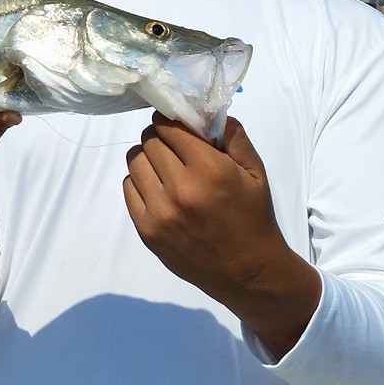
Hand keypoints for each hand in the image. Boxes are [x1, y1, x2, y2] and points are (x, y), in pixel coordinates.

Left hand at [123, 113, 320, 358]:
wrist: (249, 273)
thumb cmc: (253, 217)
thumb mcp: (255, 172)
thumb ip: (233, 136)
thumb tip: (205, 111)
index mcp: (209, 170)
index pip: (168, 126)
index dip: (171, 121)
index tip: (176, 125)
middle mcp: (180, 189)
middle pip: (149, 141)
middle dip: (160, 138)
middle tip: (173, 147)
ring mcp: (159, 212)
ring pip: (135, 161)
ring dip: (147, 158)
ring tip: (164, 168)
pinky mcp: (146, 231)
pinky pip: (128, 187)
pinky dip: (140, 182)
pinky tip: (158, 188)